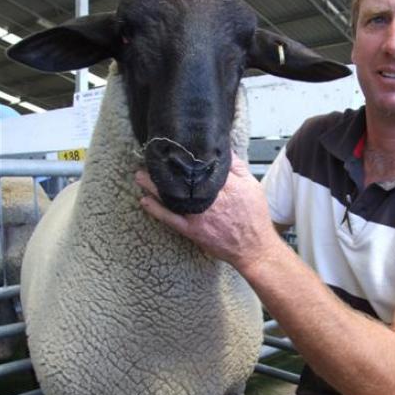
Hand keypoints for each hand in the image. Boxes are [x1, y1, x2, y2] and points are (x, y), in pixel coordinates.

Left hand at [135, 153, 281, 271]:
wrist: (253, 248)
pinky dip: (156, 210)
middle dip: (166, 168)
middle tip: (151, 157)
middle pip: (183, 178)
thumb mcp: (252, 186)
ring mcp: (199, 215)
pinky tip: (145, 201)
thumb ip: (237, 167)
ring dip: (154, 185)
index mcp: (225, 185)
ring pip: (172, 196)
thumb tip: (223, 150)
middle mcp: (210, 199)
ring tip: (140, 175)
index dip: (186, 154)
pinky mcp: (192, 230)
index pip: (201, 164)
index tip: (174, 146)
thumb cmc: (254, 217)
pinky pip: (170, 219)